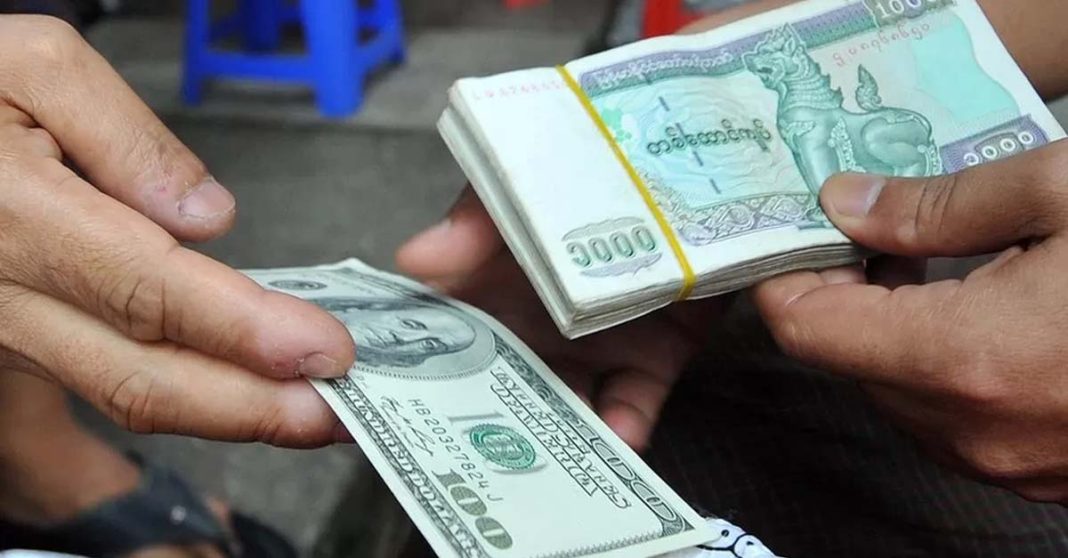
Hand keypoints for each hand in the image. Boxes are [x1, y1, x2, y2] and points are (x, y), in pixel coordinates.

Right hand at [0, 16, 354, 446]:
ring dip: (225, 411)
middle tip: (339, 414)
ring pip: (122, 393)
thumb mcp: (31, 65)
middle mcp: (2, 294)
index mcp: (15, 215)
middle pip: (141, 378)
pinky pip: (101, 377)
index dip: (245, 332)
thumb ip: (128, 139)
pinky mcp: (12, 341)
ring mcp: (3, 330)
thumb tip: (206, 219)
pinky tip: (237, 384)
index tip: (324, 350)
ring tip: (306, 409)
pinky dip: (181, 390)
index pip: (151, 291)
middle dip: (252, 408)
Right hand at [396, 188, 722, 449]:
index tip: (397, 409)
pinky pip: (634, 403)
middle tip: (469, 463)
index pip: (445, 332)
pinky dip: (626, 426)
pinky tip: (618, 439)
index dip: (419, 370)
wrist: (701, 159)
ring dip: (554, 437)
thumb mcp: (528, 171)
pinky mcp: (656, 356)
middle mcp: (536, 323)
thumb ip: (477, 214)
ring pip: (563, 404)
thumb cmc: (598, 159)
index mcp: (493, 282)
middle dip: (485, 423)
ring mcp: (595, 343)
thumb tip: (412, 260)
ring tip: (543, 473)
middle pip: (501, 384)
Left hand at [753, 140, 1067, 501]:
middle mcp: (975, 430)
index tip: (796, 235)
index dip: (785, 277)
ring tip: (928, 267)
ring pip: (898, 397)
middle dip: (842, 298)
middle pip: (847, 364)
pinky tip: (981, 315)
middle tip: (868, 235)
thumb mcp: (1065, 194)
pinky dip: (943, 369)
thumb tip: (848, 203)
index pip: (806, 330)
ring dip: (892, 334)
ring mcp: (1011, 465)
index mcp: (964, 359)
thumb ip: (936, 206)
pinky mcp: (1045, 475)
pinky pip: (954, 423)